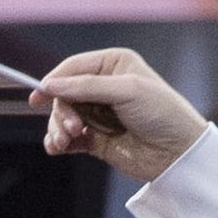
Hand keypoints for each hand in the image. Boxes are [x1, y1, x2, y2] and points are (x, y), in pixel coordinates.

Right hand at [34, 49, 210, 186]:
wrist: (179, 153)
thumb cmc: (162, 113)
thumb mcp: (127, 91)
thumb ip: (86, 87)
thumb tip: (49, 85)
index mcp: (113, 65)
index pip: (73, 67)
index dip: (54, 81)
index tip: (38, 96)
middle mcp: (103, 86)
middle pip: (64, 94)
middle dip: (60, 111)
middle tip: (70, 127)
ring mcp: (98, 113)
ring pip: (62, 117)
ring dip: (57, 129)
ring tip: (64, 141)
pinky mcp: (95, 138)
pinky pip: (67, 138)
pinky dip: (58, 143)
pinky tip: (58, 149)